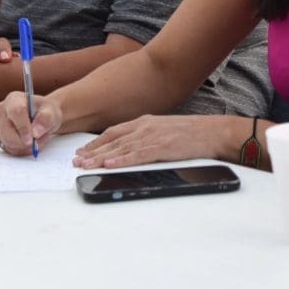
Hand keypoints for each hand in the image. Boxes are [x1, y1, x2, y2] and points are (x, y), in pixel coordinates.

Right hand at [0, 91, 59, 156]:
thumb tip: (35, 132)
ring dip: (24, 147)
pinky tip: (28, 143)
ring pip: (6, 143)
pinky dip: (20, 150)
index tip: (32, 138)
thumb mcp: (51, 112)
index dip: (23, 127)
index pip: (15, 112)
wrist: (41, 117)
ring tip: (36, 140)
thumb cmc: (45, 112)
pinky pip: (7, 149)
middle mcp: (1, 110)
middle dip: (24, 142)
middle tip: (38, 142)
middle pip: (7, 132)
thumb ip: (46, 118)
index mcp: (14, 99)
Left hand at [72, 114, 231, 169]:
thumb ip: (147, 137)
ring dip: (101, 158)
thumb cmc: (192, 134)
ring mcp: (154, 136)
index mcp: (146, 122)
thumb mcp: (164, 130)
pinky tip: (110, 165)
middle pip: (113, 140)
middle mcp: (146, 127)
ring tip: (85, 166)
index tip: (82, 152)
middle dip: (92, 152)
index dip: (96, 143)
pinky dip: (122, 160)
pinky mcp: (163, 147)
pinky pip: (138, 155)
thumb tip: (131, 150)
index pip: (114, 132)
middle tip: (75, 161)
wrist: (214, 131)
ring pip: (121, 148)